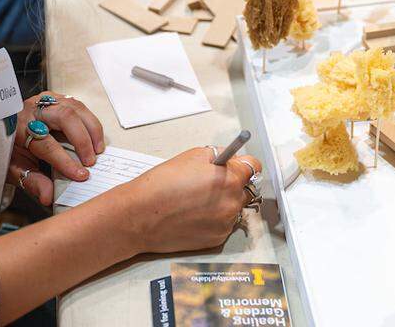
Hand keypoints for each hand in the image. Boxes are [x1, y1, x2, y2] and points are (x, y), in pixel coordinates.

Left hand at [10, 92, 104, 202]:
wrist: (2, 129)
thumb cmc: (10, 148)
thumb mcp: (15, 168)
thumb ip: (32, 181)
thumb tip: (48, 196)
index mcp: (20, 128)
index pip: (46, 144)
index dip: (65, 161)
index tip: (80, 174)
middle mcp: (34, 110)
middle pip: (65, 117)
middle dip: (82, 140)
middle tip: (91, 161)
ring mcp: (47, 100)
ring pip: (76, 108)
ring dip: (92, 129)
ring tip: (98, 149)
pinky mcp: (58, 98)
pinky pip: (79, 106)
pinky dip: (91, 121)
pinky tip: (94, 136)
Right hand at [108, 147, 261, 254]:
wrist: (140, 216)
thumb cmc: (161, 185)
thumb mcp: (194, 155)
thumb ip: (220, 156)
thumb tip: (231, 159)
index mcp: (230, 179)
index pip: (254, 167)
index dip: (243, 164)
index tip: (236, 166)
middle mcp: (233, 202)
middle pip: (246, 189)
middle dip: (233, 184)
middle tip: (212, 184)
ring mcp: (225, 223)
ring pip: (235, 208)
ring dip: (224, 203)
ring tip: (198, 202)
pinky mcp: (216, 239)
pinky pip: (224, 224)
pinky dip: (215, 219)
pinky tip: (195, 215)